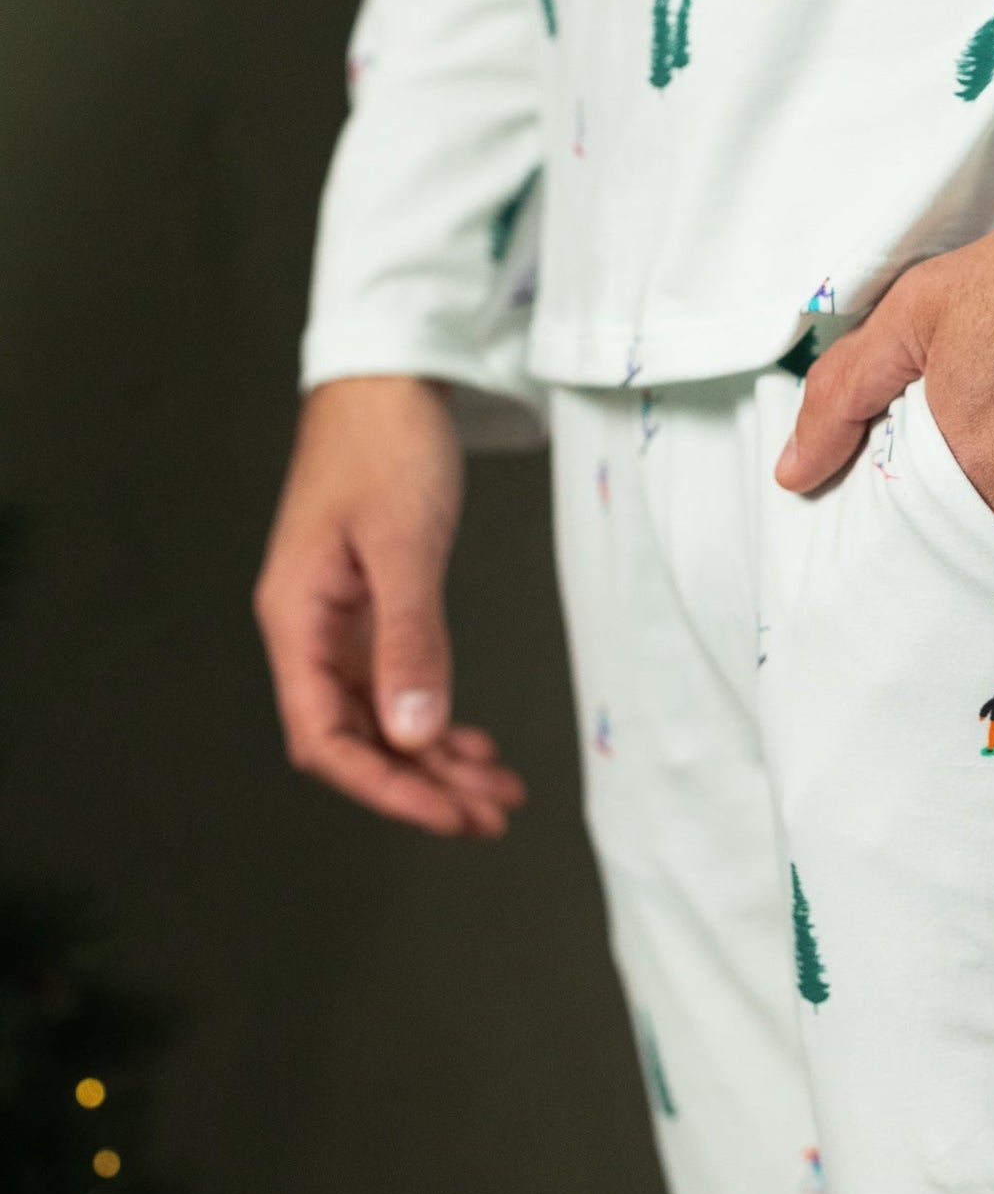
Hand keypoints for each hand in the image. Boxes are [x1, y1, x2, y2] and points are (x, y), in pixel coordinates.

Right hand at [254, 376, 525, 838]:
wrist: (388, 377)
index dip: (385, 789)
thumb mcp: (404, 544)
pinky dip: (436, 718)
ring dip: (436, 761)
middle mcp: (310, 630)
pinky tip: (472, 741)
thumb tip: (415, 735)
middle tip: (490, 815)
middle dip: (422, 786)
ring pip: (381, 718)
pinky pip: (396, 684)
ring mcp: (339, 620)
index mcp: (296, 619)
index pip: (325, 738)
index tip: (448, 816)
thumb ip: (410, 640)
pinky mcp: (371, 605)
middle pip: (355, 740)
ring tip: (498, 790)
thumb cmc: (385, 444)